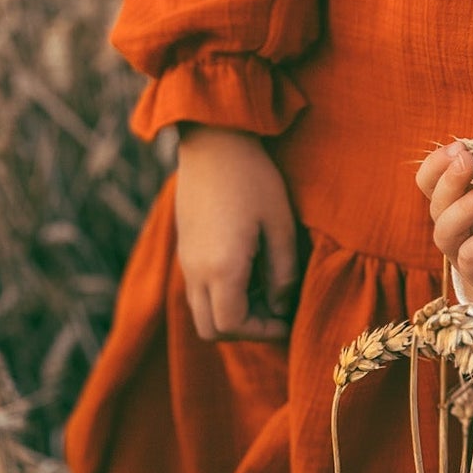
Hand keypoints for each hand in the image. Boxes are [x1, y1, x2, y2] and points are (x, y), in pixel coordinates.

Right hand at [174, 125, 301, 341]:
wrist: (214, 140)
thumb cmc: (254, 178)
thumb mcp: (281, 225)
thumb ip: (283, 273)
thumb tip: (281, 305)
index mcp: (220, 267)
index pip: (232, 326)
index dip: (263, 332)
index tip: (288, 320)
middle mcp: (195, 270)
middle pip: (210, 329)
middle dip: (244, 330)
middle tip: (275, 312)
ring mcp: (185, 259)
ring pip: (200, 310)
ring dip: (231, 312)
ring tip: (264, 290)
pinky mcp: (184, 247)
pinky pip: (197, 288)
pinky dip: (221, 294)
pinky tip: (248, 269)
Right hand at [417, 128, 472, 300]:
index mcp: (454, 198)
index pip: (428, 178)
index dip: (437, 162)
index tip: (460, 147)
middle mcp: (450, 222)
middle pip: (435, 200)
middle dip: (449, 178)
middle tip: (467, 161)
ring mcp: (459, 248)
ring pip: (446, 228)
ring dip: (464, 206)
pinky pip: (470, 255)